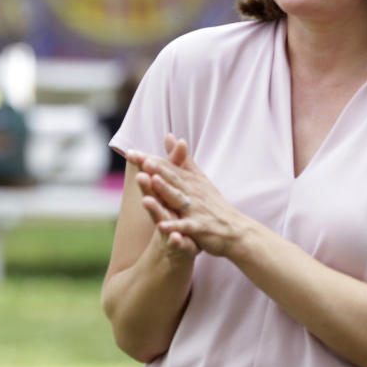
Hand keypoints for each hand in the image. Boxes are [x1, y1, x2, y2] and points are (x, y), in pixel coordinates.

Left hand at [127, 134, 247, 257]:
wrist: (235, 230)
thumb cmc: (214, 204)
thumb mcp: (199, 179)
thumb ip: (182, 159)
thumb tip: (169, 136)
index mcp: (189, 181)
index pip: (167, 167)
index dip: (149, 160)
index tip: (131, 153)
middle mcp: (192, 192)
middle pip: (172, 179)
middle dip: (157, 169)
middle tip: (142, 160)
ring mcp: (196, 210)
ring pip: (178, 199)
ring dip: (166, 190)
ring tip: (153, 181)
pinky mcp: (199, 228)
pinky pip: (185, 227)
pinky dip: (174, 227)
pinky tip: (161, 226)